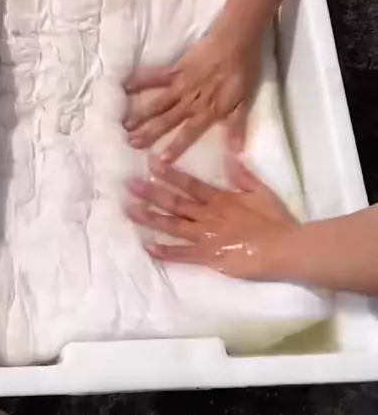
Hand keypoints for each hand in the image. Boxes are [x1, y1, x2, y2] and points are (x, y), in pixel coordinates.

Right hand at [123, 17, 260, 163]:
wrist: (237, 40)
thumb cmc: (244, 71)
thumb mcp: (244, 101)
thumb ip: (236, 126)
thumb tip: (236, 152)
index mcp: (209, 110)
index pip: (189, 133)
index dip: (175, 147)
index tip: (160, 162)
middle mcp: (192, 100)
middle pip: (168, 120)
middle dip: (150, 133)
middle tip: (131, 144)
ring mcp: (182, 84)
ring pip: (159, 102)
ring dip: (142, 114)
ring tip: (125, 125)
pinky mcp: (177, 68)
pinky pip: (156, 76)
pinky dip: (141, 80)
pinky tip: (125, 85)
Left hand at [126, 159, 296, 280]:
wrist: (285, 248)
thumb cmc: (275, 220)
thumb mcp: (260, 191)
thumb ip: (241, 175)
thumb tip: (227, 157)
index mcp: (220, 198)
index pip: (190, 184)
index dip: (170, 174)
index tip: (151, 164)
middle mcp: (209, 215)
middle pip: (175, 202)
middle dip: (151, 194)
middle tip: (129, 186)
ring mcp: (207, 236)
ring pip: (173, 226)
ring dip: (151, 218)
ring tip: (130, 211)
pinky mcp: (210, 257)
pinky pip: (183, 254)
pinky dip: (165, 251)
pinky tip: (147, 246)